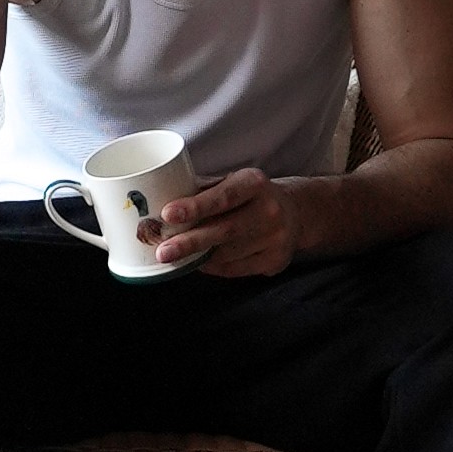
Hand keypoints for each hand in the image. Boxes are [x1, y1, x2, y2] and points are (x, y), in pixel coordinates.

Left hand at [142, 168, 297, 277]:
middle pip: (225, 230)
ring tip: (174, 255)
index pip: (223, 196)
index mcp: (254, 183)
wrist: (295, 212)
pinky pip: (234, 269)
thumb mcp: (231, 182)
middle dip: (190, 242)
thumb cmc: (249, 196)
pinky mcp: (275, 261)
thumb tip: (157, 199)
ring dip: (197, 257)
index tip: (168, 214)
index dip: (195, 206)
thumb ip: (201, 189)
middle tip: (162, 251)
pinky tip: (199, 262)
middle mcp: (270, 210)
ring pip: (227, 254)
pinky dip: (212, 267)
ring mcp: (276, 238)